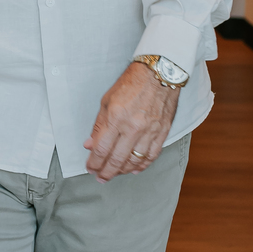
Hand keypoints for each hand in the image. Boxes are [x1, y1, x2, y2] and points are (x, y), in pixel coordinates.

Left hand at [84, 62, 179, 181]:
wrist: (159, 74)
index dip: (94, 162)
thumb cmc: (131, 84)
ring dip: (122, 171)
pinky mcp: (162, 132)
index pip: (101, 149)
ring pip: (134, 160)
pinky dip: (142, 165)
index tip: (90, 168)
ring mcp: (150, 131)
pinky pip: (151, 155)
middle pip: (117, 159)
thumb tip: (90, 145)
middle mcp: (133, 127)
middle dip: (106, 172)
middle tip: (100, 177)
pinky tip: (134, 169)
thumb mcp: (107, 101)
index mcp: (116, 118)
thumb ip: (99, 125)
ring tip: (114, 174)